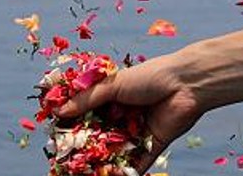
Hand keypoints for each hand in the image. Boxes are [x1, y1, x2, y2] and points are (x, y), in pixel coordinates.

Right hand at [54, 53, 204, 173]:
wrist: (187, 84)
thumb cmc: (151, 76)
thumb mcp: (114, 84)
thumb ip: (87, 99)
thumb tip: (59, 111)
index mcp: (114, 99)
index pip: (88, 114)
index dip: (73, 125)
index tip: (55, 136)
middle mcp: (124, 117)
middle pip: (99, 136)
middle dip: (83, 150)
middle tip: (64, 162)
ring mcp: (137, 133)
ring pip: (114, 153)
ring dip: (100, 165)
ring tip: (81, 174)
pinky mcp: (152, 147)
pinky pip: (136, 165)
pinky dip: (124, 174)